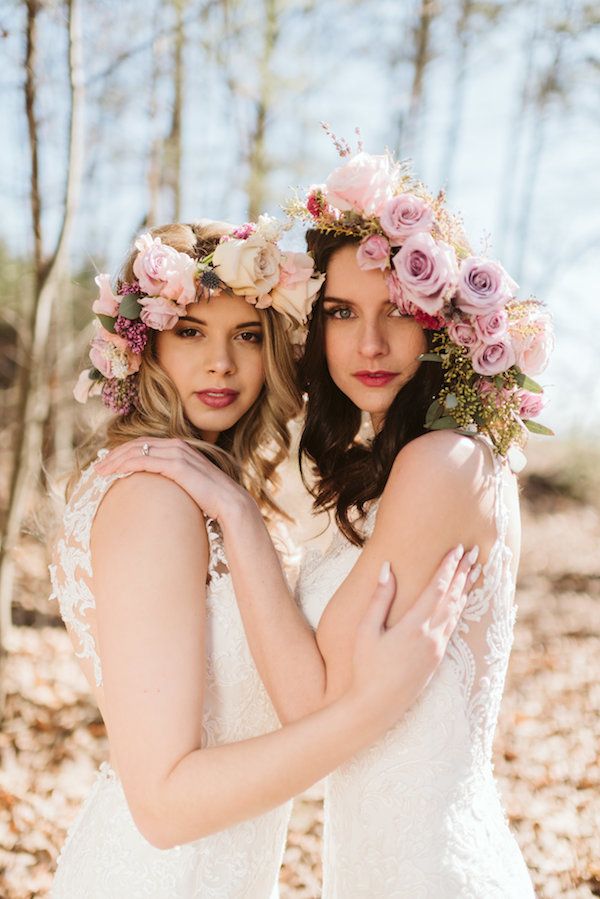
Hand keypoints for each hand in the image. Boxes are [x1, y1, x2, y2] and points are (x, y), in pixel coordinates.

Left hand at [94, 437, 248, 521]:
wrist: (230, 504)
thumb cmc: (210, 500)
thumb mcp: (188, 485)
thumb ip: (173, 481)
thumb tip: (158, 492)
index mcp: (179, 448)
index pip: (144, 444)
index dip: (123, 452)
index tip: (107, 464)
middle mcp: (177, 446)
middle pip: (136, 444)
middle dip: (114, 455)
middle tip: (97, 468)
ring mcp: (177, 453)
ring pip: (137, 450)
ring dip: (115, 460)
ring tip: (100, 471)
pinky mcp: (176, 465)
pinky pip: (145, 460)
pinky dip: (127, 464)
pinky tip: (115, 472)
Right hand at [349, 545, 477, 733]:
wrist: (375, 707)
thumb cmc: (365, 668)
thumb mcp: (366, 631)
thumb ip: (379, 599)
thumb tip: (387, 568)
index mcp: (414, 627)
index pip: (437, 589)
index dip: (448, 567)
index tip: (457, 548)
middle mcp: (431, 637)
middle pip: (452, 597)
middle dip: (463, 573)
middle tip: (474, 552)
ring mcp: (436, 649)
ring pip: (456, 612)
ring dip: (466, 589)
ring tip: (475, 571)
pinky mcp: (437, 660)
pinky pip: (453, 627)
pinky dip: (460, 609)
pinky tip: (462, 602)